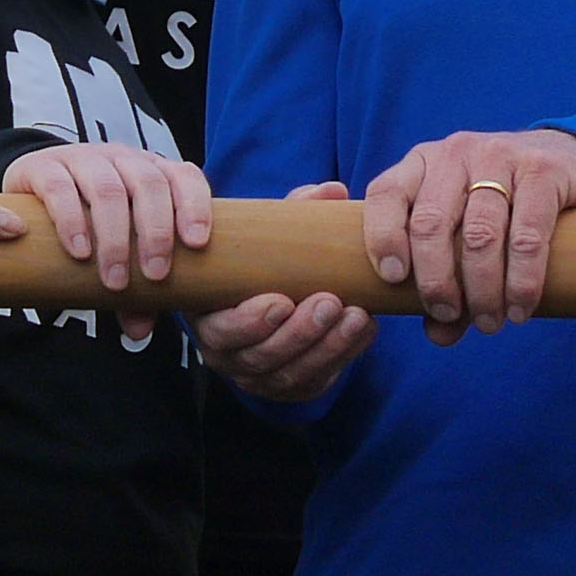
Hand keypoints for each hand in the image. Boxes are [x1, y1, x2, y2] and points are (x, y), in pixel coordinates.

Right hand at [3, 143, 214, 339]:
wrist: (34, 189)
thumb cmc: (92, 222)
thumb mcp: (119, 251)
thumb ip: (135, 289)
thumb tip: (140, 331)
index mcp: (152, 173)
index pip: (185, 177)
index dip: (195, 206)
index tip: (196, 244)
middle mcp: (122, 160)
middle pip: (149, 185)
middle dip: (156, 232)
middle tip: (155, 276)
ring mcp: (83, 159)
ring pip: (107, 189)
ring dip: (114, 237)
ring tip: (114, 278)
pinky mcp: (43, 167)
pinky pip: (60, 188)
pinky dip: (71, 221)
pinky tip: (79, 251)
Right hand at [194, 181, 376, 401]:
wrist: (270, 292)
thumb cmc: (259, 263)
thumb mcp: (267, 237)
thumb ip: (293, 212)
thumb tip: (331, 190)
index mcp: (210, 317)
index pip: (222, 329)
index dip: (250, 321)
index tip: (281, 301)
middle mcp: (230, 354)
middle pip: (261, 356)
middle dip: (299, 333)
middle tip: (329, 302)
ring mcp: (262, 376)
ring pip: (293, 373)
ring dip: (328, 345)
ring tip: (356, 315)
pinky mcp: (295, 385)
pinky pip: (319, 378)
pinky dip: (345, 354)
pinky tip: (364, 328)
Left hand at [364, 129, 575, 340]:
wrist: (572, 158)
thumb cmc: (504, 202)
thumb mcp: (466, 227)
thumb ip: (450, 279)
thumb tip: (437, 335)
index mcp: (423, 163)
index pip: (386, 193)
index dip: (382, 237)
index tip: (394, 280)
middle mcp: (456, 153)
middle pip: (430, 222)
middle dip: (435, 280)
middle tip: (448, 314)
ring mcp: (500, 157)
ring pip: (479, 234)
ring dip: (482, 290)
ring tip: (490, 322)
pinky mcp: (543, 172)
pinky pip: (527, 233)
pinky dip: (522, 279)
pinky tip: (521, 307)